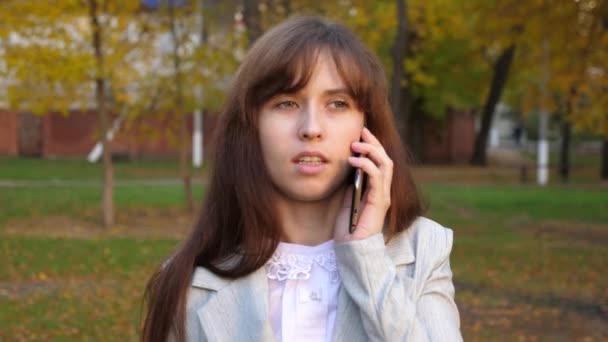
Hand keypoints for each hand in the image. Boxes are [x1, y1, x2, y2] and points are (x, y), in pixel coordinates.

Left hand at [334, 127, 392, 242]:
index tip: (361, 134)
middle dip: (374, 143)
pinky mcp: (379, 201)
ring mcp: (383, 196)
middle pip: (385, 159)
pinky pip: (376, 177)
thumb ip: (352, 186)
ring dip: (371, 151)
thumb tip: (350, 169)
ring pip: (385, 165)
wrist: (352, 249)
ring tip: (356, 144)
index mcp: (377, 191)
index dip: (373, 147)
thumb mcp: (347, 201)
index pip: (380, 163)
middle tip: (362, 131)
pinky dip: (366, 165)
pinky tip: (354, 160)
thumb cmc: (348, 229)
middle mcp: (384, 191)